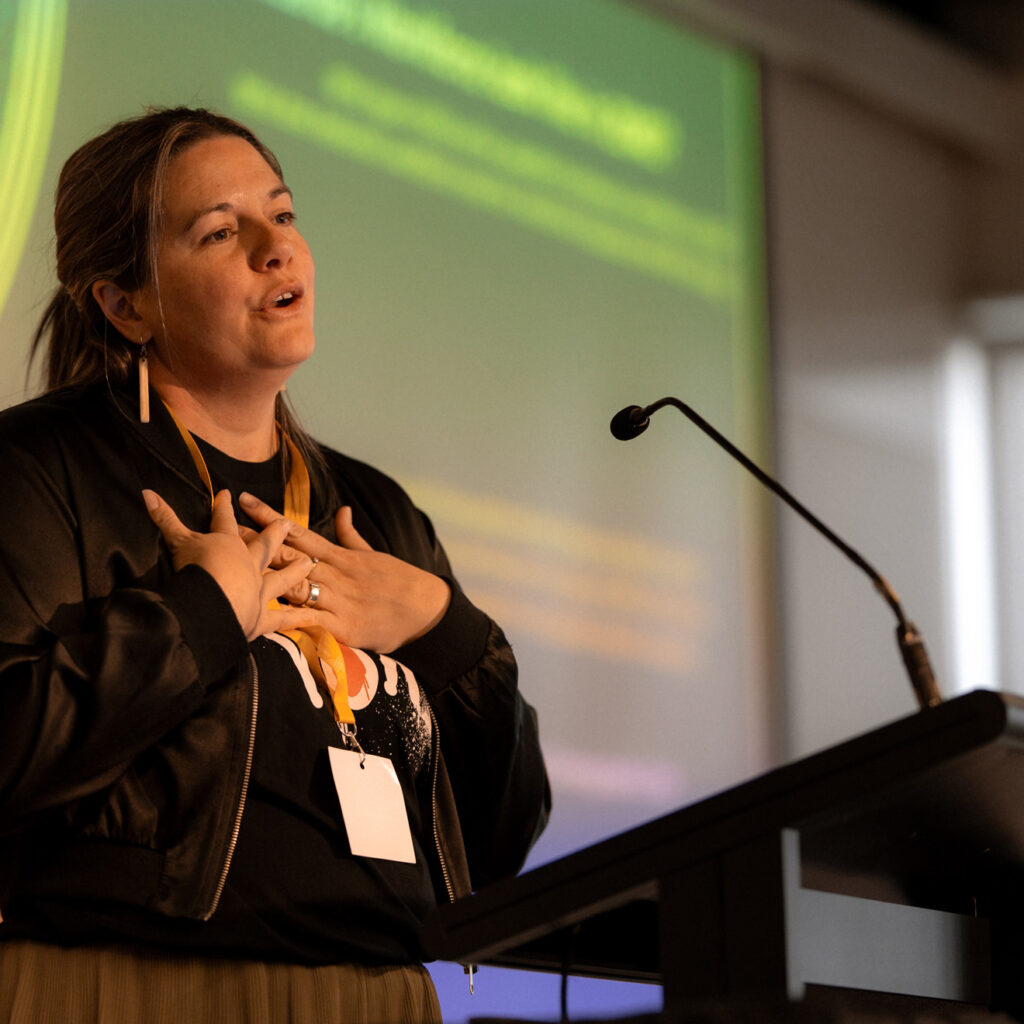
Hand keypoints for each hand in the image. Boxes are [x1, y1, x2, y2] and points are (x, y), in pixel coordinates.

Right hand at [143, 489, 314, 639]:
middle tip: (287, 522)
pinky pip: (284, 620)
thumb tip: (146, 492)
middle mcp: (249, 565)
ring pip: (285, 578)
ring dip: (297, 570)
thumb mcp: (177, 541)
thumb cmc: (196, 569)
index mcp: (228, 545)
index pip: (224, 521)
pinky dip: (299, 620)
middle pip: (266, 545)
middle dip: (276, 533)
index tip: (229, 494)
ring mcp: (260, 591)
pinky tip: (313, 619)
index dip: (224, 507)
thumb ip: (164, 519)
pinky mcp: (262, 618)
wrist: (212, 602)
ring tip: (310, 563)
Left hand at [238, 492, 450, 652]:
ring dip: (262, 576)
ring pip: (294, 584)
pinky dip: (287, 619)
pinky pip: (310, 622)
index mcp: (341, 555)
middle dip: (254, 542)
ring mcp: (338, 600)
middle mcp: (335, 574)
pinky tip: (262, 618)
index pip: (298, 531)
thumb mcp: (374, 554)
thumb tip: (340, 510)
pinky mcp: (343, 626)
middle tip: (221, 528)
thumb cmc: (401, 582)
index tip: (244, 500)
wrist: (427, 610)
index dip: (269, 516)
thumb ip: (351, 535)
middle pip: (287, 555)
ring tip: (233, 569)